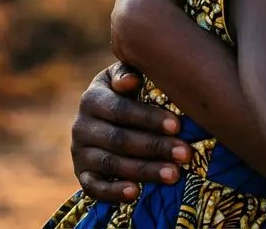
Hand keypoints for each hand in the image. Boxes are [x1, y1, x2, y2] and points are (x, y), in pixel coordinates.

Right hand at [71, 63, 192, 201]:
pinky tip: (135, 193)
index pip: (121, 109)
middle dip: (155, 147)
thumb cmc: (129, 92)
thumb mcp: (127, 77)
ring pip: (111, 164)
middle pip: (119, 139)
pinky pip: (94, 187)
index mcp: (93, 98)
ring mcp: (80, 152)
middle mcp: (81, 125)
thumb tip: (130, 80)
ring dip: (144, 170)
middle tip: (185, 154)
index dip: (149, 118)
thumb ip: (128, 73)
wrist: (106, 117)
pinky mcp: (82, 174)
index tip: (177, 125)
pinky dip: (113, 192)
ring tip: (174, 174)